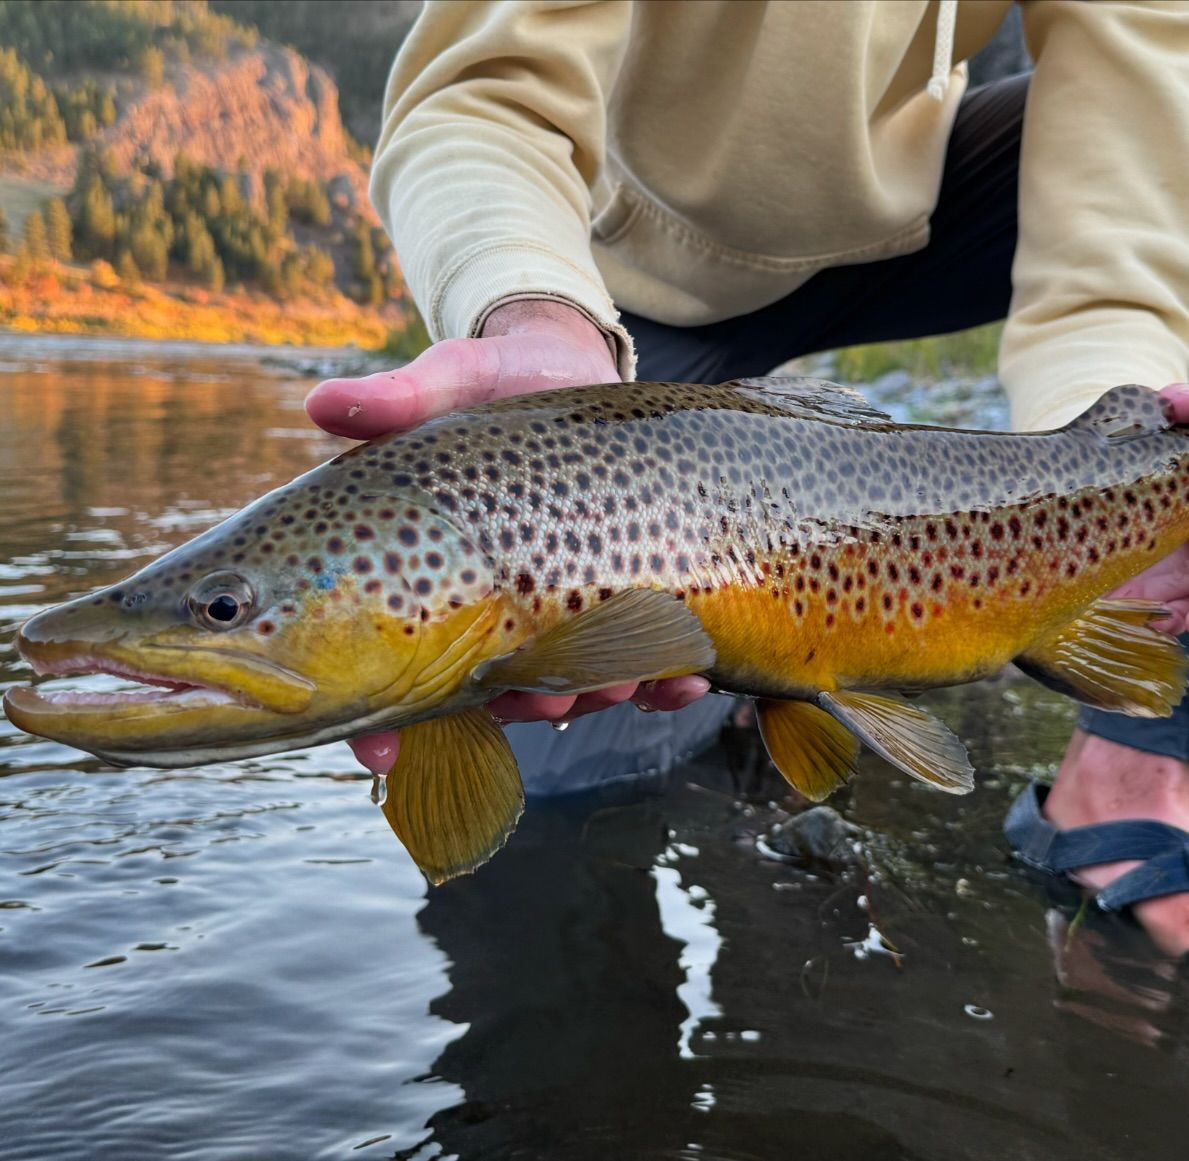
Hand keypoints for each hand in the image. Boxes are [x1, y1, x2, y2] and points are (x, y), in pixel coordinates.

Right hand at [305, 300, 710, 775]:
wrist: (571, 368)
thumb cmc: (489, 383)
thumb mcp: (446, 383)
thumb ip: (394, 401)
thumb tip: (320, 404)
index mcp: (421, 579)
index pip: (378, 672)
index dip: (368, 725)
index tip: (381, 754)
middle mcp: (483, 613)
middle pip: (489, 697)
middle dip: (521, 709)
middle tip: (547, 702)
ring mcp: (554, 616)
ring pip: (568, 689)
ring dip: (597, 696)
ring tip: (624, 682)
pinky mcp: (619, 602)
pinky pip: (642, 662)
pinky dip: (667, 681)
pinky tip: (694, 676)